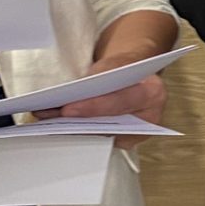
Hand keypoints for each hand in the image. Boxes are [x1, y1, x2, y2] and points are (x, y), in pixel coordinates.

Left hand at [35, 54, 167, 149]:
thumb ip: (97, 79)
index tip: (68, 109)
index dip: (94, 107)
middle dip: (80, 121)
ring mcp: (140, 133)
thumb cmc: (122, 68)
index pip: (122, 102)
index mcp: (153, 91)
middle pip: (112, 123)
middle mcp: (151, 116)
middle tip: (54, 118)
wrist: (132, 76)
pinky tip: (63, 127)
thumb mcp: (111, 64)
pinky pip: (102, 141)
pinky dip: (82, 133)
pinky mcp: (127, 141)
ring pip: (104, 135)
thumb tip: (71, 95)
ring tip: (51, 121)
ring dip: (77, 129)